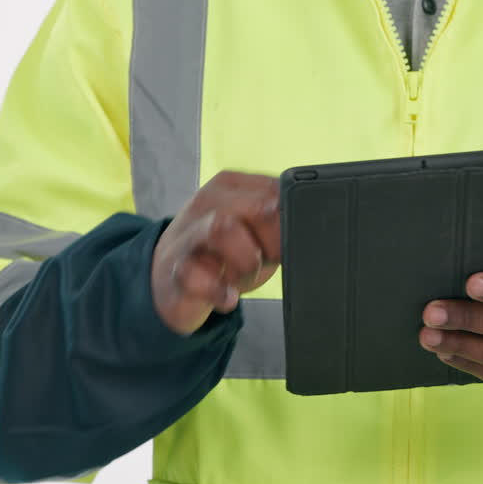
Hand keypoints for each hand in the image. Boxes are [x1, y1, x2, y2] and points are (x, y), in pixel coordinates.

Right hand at [151, 171, 280, 334]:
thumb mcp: (258, 233)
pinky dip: (220, 292)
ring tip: (243, 276)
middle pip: (260, 208)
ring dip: (247, 262)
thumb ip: (281, 223)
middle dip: (275, 242)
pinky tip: (227, 297)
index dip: (291, 222)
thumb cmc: (225, 253)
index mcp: (232, 186)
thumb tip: (310, 226)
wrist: (172, 278)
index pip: (278, 191)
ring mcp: (188, 234)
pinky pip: (197, 276)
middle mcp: (208, 202)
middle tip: (267, 259)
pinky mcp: (176, 269)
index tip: (284, 242)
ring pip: (223, 229)